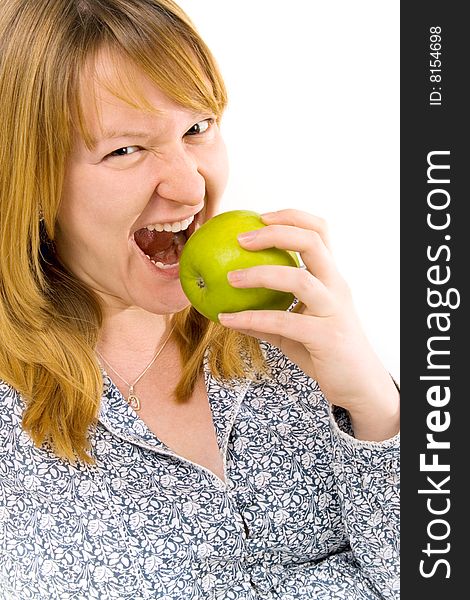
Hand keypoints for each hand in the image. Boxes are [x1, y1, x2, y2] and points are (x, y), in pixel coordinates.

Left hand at [218, 209, 398, 441]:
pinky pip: (283, 322)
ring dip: (259, 274)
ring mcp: (333, 311)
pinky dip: (251, 319)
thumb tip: (230, 312)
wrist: (359, 387)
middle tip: (241, 238)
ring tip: (230, 277)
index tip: (260, 216)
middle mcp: (336, 288)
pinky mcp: (326, 337)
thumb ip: (269, 319)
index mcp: (331, 279)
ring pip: (299, 279)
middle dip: (276, 232)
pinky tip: (227, 321)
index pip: (319, 232)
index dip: (291, 217)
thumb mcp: (294, 332)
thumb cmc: (326, 354)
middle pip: (313, 242)